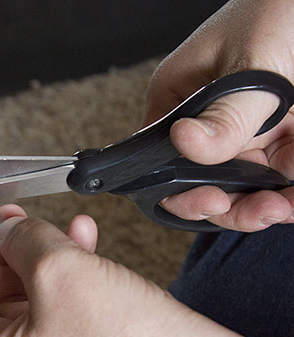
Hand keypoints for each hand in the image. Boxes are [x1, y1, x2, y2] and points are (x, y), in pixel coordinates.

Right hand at [144, 0, 293, 231]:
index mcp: (180, 101)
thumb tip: (186, 143)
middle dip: (227, 205)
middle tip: (255, 210)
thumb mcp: (251, 62)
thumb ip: (227, 111)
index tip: (208, 200)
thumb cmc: (276, 9)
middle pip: (203, 181)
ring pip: (242, 187)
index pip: (162, 160)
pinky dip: (289, 194)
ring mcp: (246, 132)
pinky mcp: (281, 137)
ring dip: (260, 206)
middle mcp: (208, 123)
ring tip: (283, 208)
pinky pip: (280, 176)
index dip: (179, 188)